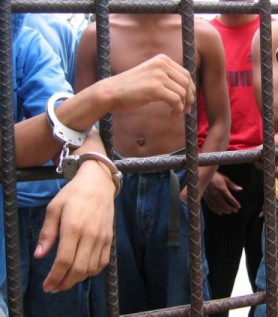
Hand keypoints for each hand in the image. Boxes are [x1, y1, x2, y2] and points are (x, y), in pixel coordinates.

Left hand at [34, 160, 114, 291]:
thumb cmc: (74, 193)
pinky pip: (103, 262)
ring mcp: (102, 237)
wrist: (99, 183)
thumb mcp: (54, 208)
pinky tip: (83, 270)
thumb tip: (39, 255)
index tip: (47, 285)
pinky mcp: (110, 237)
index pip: (64, 260)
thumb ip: (47, 232)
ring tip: (67, 279)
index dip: (54, 277)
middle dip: (65, 283)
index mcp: (73, 227)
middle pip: (78, 269)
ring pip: (91, 268)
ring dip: (78, 279)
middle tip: (55, 286)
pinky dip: (93, 271)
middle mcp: (90, 235)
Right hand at [99, 54, 195, 116]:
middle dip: (190, 98)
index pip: (186, 74)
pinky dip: (177, 109)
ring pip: (182, 92)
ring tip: (176, 113)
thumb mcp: (150, 75)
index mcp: (162, 59)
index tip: (188, 101)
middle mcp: (162, 64)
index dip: (190, 89)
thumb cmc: (130, 88)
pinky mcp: (155, 88)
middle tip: (186, 110)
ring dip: (183, 106)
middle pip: (187, 83)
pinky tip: (172, 114)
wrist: (112, 91)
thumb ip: (165, 78)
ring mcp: (159, 75)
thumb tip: (185, 90)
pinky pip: (176, 100)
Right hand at [202, 172, 241, 214]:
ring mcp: (210, 197)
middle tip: (235, 210)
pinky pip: (211, 206)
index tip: (239, 206)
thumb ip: (232, 185)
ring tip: (228, 212)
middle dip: (230, 209)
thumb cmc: (215, 176)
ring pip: (218, 207)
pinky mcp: (206, 198)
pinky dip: (216, 211)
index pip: (230, 199)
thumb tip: (240, 189)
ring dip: (224, 211)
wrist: (204, 175)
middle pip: (224, 205)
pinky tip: (220, 212)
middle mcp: (216, 194)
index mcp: (222, 189)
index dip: (235, 204)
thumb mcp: (225, 179)